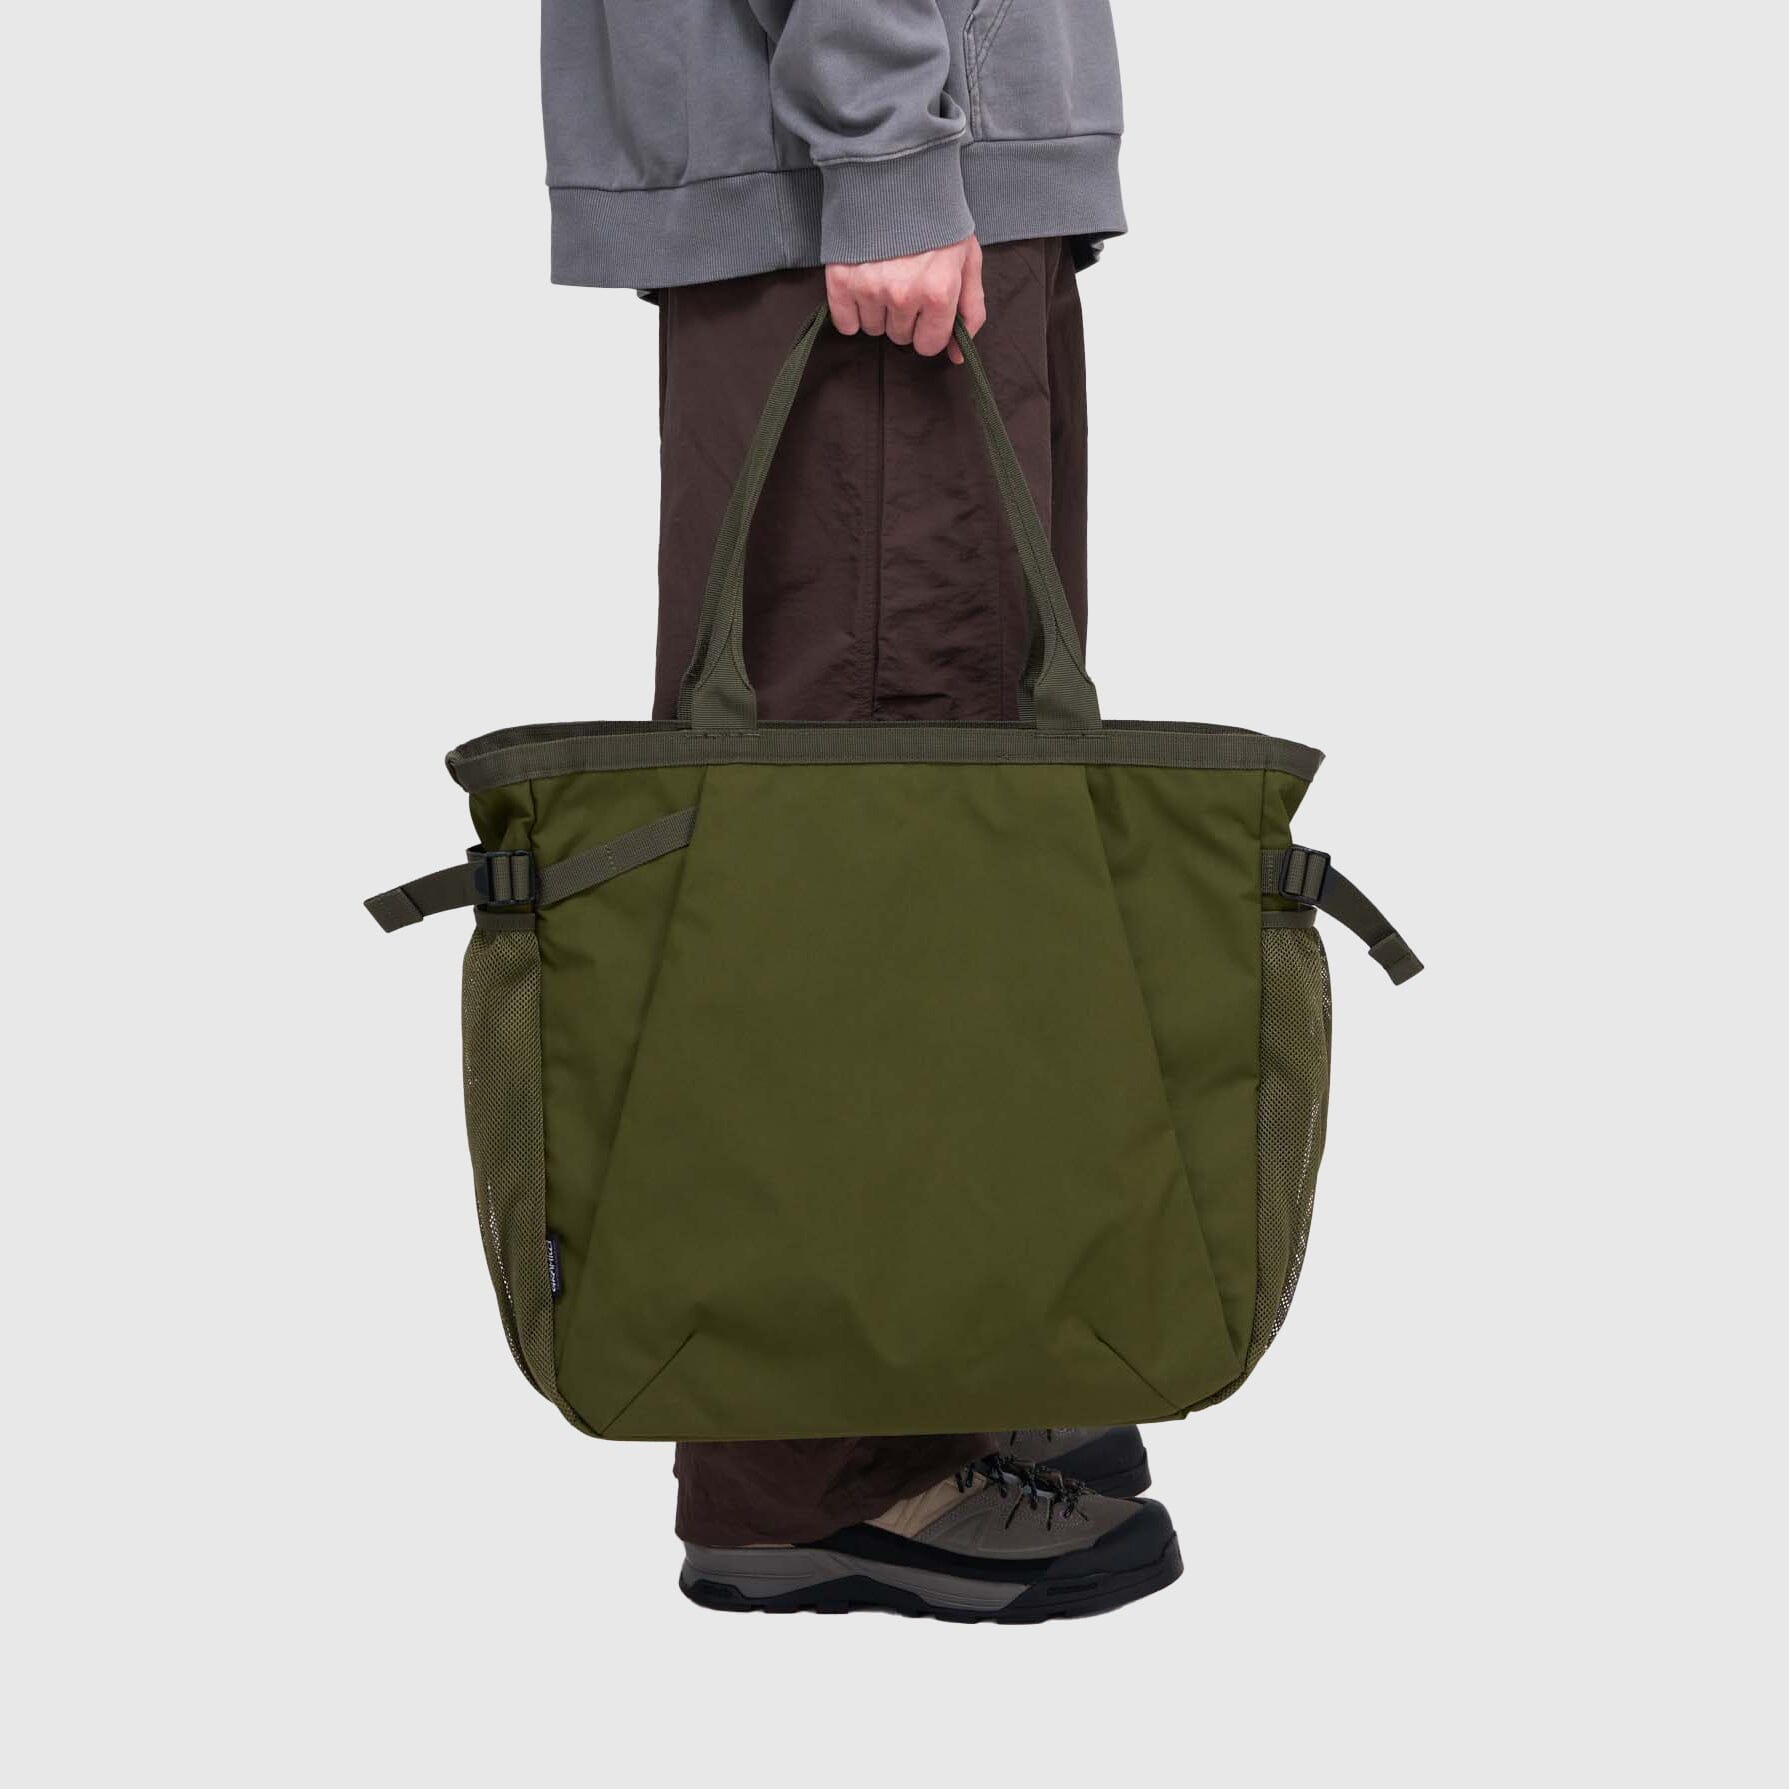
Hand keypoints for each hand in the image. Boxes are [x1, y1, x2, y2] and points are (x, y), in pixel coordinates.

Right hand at [826, 234, 986, 363]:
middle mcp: (904, 294)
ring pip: (873, 329)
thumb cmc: (937, 219)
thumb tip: (957, 356)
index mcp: (939, 291)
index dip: (929, 327)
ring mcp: (870, 287)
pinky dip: (851, 312)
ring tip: (884, 275)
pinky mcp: (841, 279)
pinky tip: (862, 286)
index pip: (928, 345)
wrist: (896, 175)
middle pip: (900, 337)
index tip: (926, 306)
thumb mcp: (967, 260)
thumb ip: (970, 311)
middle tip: (905, 280)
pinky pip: (845, 324)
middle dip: (905, 316)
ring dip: (879, 311)